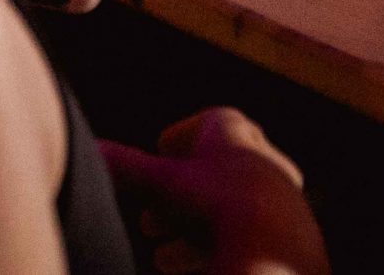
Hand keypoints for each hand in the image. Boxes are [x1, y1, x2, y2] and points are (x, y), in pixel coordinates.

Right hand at [102, 108, 331, 274]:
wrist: (277, 252)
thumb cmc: (218, 205)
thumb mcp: (161, 182)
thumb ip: (126, 166)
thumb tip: (92, 150)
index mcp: (235, 133)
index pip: (208, 123)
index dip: (179, 139)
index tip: (160, 156)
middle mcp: (264, 160)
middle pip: (212, 173)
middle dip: (174, 200)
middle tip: (149, 222)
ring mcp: (282, 199)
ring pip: (227, 210)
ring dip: (190, 231)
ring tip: (164, 257)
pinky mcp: (292, 236)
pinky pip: (246, 237)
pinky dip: (217, 248)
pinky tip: (195, 267)